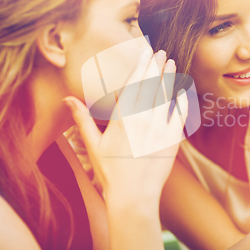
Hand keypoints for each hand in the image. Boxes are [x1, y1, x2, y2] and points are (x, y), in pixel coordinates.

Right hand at [63, 49, 188, 201]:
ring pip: (166, 96)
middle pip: (151, 86)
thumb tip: (68, 99)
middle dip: (156, 66)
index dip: (141, 65)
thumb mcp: (93, 145)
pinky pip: (179, 115)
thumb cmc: (110, 173)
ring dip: (169, 78)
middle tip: (160, 51)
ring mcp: (160, 129)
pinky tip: (182, 91)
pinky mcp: (173, 140)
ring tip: (171, 63)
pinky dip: (181, 101)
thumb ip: (82, 119)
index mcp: (123, 119)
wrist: (134, 197)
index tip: (145, 52)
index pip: (134, 84)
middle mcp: (143, 120)